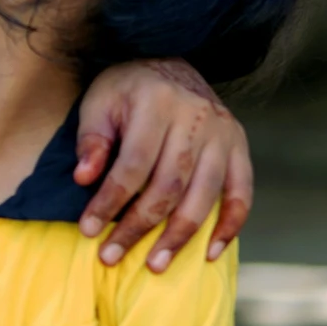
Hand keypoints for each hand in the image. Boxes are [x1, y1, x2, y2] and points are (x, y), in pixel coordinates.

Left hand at [74, 58, 252, 270]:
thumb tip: (84, 179)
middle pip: (168, 186)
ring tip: (155, 265)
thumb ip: (92, 139)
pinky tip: (208, 252)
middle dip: (138, 226)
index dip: (109, 202)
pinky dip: (230, 226)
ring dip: (179, 236)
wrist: (170, 60)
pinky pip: (242, 192)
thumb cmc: (128, 87)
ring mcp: (223, 134)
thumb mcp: (100, 100)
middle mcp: (196, 118)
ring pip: (204, 196)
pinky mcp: (239, 146)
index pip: (132, 166)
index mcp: (158, 103)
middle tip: (112, 256)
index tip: (88, 231)